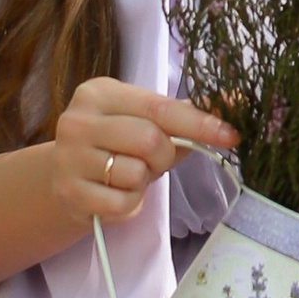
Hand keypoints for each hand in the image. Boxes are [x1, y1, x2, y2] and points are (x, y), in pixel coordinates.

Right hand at [50, 76, 236, 237]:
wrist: (63, 177)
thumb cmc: (114, 145)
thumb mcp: (143, 122)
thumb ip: (185, 114)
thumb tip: (235, 101)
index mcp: (100, 93)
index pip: (160, 107)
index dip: (199, 123)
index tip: (231, 135)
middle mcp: (79, 120)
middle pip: (150, 140)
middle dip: (164, 156)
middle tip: (153, 160)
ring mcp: (69, 157)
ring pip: (135, 174)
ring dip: (143, 182)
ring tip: (127, 176)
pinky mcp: (69, 193)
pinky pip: (123, 203)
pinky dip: (130, 204)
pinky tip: (115, 194)